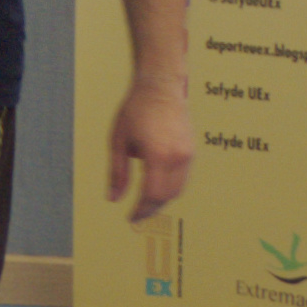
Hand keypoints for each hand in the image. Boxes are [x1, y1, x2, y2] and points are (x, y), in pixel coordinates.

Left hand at [107, 78, 198, 222]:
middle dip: (152, 209)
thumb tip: (114, 198)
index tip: (130, 218)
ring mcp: (189, 155)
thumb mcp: (118, 141)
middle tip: (137, 215)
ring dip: (162, 200)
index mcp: (158, 156)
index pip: (152, 194)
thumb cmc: (135, 111)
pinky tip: (156, 187)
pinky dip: (170, 188)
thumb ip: (117, 172)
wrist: (161, 88)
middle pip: (168, 196)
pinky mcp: (192, 151)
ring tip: (145, 204)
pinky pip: (183, 178)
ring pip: (178, 189)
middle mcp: (178, 158)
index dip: (141, 210)